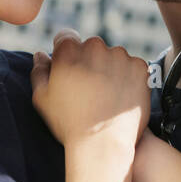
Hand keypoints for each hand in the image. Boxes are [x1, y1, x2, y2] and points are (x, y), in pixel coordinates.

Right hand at [31, 30, 149, 146]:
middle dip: (90, 61)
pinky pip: (133, 66)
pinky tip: (121, 97)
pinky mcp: (140, 67)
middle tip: (89, 89)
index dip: (67, 53)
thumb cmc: (68, 123)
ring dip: (111, 69)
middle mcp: (95, 46)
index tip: (71, 70)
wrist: (103, 144)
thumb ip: (40, 71)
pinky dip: (129, 77)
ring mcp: (120, 56)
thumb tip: (41, 54)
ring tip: (107, 96)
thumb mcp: (43, 98)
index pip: (66, 37)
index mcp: (68, 50)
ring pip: (114, 56)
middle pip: (91, 47)